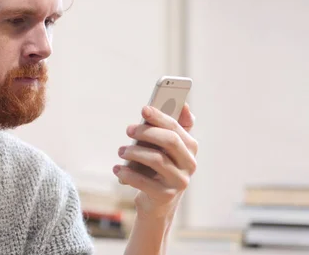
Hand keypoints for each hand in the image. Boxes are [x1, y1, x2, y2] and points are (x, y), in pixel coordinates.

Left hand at [114, 103, 197, 218]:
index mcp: (191, 147)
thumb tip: (183, 105)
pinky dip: (127, 173)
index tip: (144, 109)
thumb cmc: (158, 168)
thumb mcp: (165, 149)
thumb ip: (171, 128)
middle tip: (128, 130)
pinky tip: (117, 169)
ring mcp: (179, 181)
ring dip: (134, 152)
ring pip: (156, 159)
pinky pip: (143, 181)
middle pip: (170, 141)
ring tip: (121, 151)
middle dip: (146, 132)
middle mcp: (190, 164)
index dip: (160, 116)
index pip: (177, 127)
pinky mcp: (165, 195)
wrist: (157, 203)